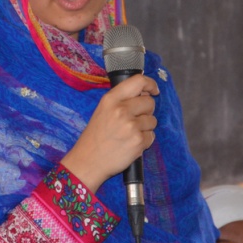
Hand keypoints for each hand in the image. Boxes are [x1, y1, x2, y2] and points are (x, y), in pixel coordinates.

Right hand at [60, 74, 159, 192]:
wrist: (88, 161)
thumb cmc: (95, 136)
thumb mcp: (103, 110)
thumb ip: (122, 100)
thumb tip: (145, 93)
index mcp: (111, 99)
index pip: (138, 81)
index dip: (150, 84)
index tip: (153, 90)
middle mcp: (121, 110)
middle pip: (149, 102)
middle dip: (146, 111)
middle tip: (134, 120)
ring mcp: (131, 126)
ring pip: (152, 121)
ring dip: (145, 127)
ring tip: (129, 134)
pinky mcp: (138, 141)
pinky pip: (151, 136)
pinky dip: (144, 141)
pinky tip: (131, 144)